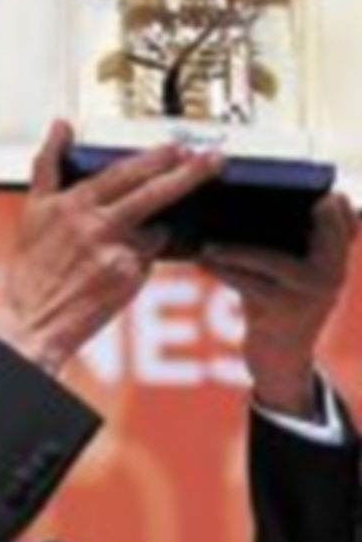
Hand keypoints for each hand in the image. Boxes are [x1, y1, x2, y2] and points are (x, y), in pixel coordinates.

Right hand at [0, 120, 221, 373]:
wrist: (30, 320)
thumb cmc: (31, 267)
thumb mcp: (32, 209)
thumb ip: (48, 163)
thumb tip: (62, 123)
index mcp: (73, 204)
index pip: (123, 173)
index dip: (156, 158)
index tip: (179, 146)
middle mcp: (96, 225)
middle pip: (152, 192)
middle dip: (187, 173)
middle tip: (214, 159)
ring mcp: (115, 252)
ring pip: (155, 230)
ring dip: (154, 230)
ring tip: (122, 246)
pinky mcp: (127, 279)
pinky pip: (148, 261)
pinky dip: (141, 261)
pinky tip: (116, 273)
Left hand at [200, 194, 358, 417]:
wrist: (280, 362)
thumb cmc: (276, 307)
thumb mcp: (290, 272)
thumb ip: (287, 240)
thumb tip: (251, 199)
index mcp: (338, 256)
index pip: (341, 212)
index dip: (322, 194)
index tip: (283, 179)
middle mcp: (334, 272)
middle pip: (310, 227)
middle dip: (275, 207)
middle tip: (232, 194)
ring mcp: (312, 293)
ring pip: (269, 258)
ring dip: (234, 246)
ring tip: (206, 237)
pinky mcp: (284, 312)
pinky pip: (247, 283)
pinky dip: (222, 269)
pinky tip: (201, 259)